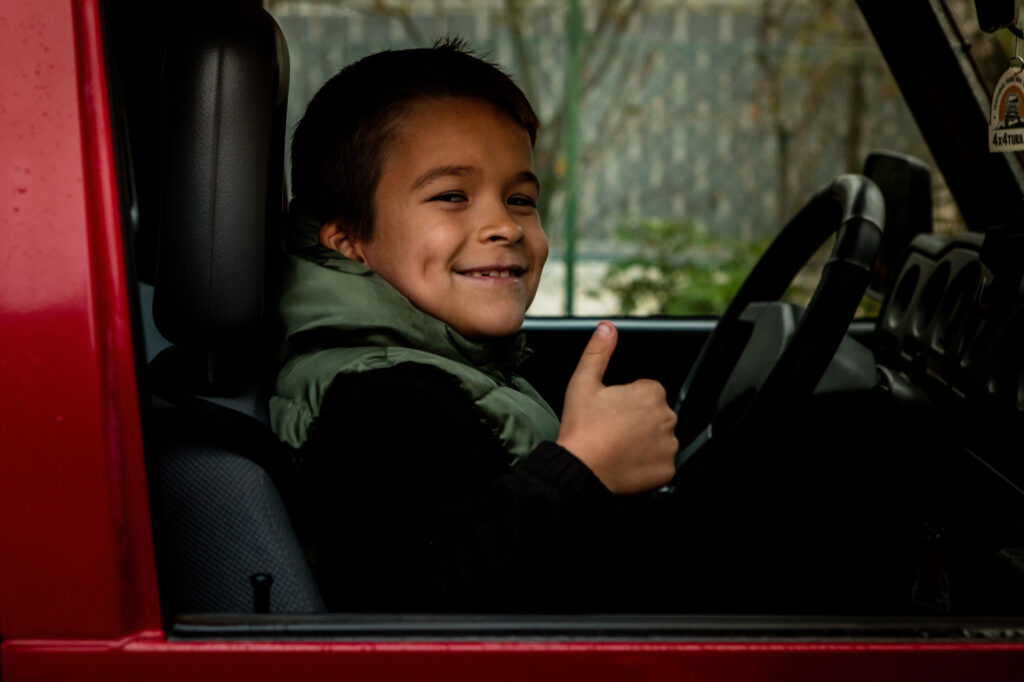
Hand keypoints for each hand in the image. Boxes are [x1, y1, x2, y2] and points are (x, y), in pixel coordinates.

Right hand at [557, 321, 677, 493]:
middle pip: (654, 415)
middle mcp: (667, 416)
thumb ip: (598, 352)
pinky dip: (648, 464)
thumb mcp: (583, 382)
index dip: (626, 402)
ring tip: (618, 447)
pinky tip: (627, 462)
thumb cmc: (582, 427)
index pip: (645, 393)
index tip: (611, 413)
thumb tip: (607, 328)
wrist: (580, 468)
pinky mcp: (668, 468)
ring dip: (644, 442)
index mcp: (651, 392)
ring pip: (659, 439)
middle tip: (612, 430)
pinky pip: (662, 463)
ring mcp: (669, 444)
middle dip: (637, 421)